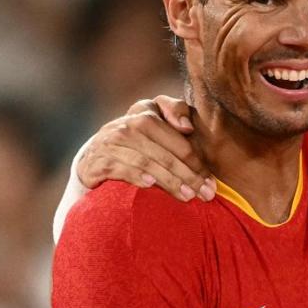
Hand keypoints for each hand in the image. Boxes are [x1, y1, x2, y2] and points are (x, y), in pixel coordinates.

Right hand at [78, 96, 214, 200]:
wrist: (96, 152)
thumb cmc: (137, 137)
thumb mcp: (155, 117)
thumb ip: (175, 111)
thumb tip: (187, 127)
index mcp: (145, 114)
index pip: (178, 142)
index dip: (197, 162)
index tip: (211, 181)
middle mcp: (126, 127)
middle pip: (165, 155)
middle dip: (189, 176)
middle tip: (205, 194)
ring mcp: (110, 144)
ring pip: (147, 163)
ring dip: (169, 181)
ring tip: (187, 196)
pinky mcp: (97, 162)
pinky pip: (121, 169)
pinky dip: (136, 177)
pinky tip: (150, 186)